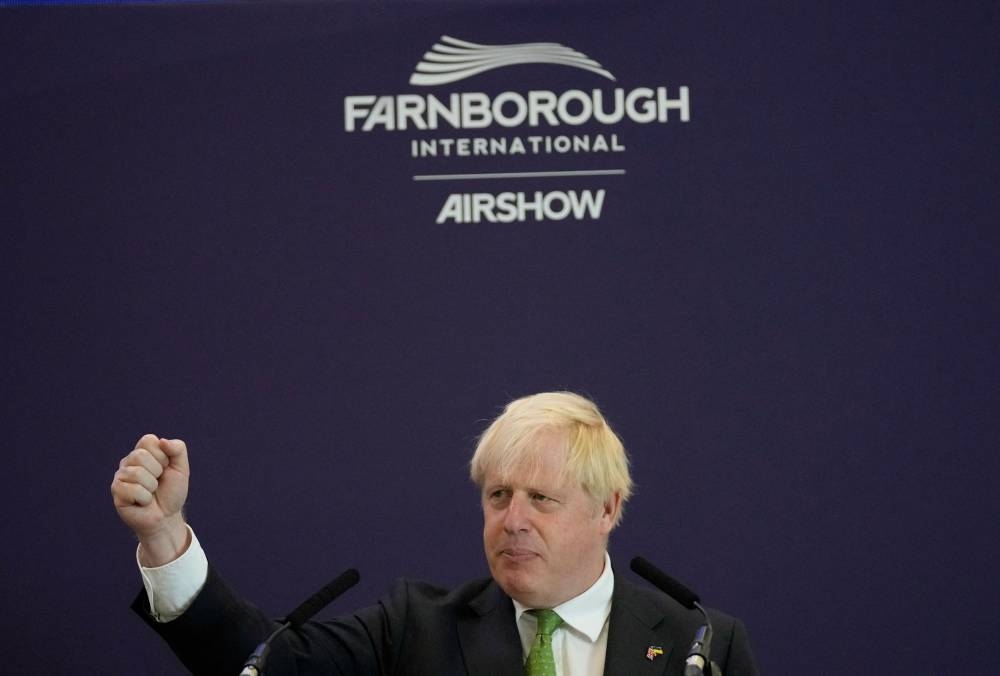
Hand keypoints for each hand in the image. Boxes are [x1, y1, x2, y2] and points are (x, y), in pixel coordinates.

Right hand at [111, 434, 190, 565]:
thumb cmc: (172, 492)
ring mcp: (120, 476)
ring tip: (150, 493)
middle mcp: (128, 461)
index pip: (148, 440)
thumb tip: (162, 441)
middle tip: (158, 482)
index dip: (162, 455)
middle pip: (140, 456)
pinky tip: (142, 502)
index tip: (165, 468)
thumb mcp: (182, 468)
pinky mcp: (116, 491)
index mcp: (143, 452)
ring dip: (151, 487)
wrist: (167, 517)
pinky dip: (144, 498)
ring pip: (137, 473)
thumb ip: (178, 449)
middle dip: (157, 471)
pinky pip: (132, 489)